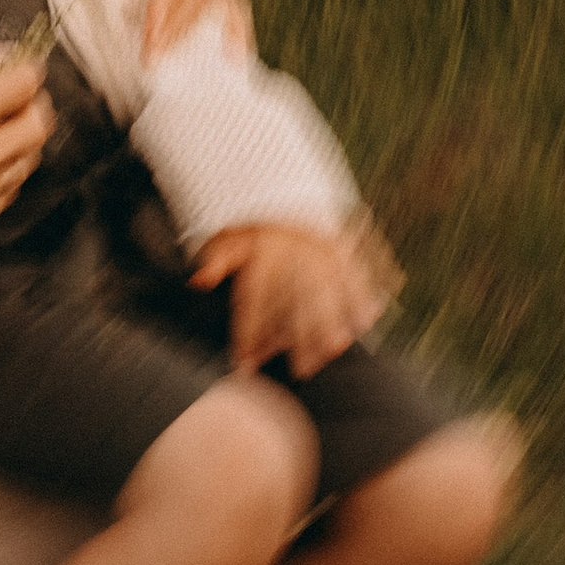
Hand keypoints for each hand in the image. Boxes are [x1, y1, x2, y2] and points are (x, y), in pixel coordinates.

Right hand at [0, 42, 49, 239]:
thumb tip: (1, 58)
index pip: (28, 85)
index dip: (24, 70)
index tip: (16, 69)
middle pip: (39, 126)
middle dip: (29, 105)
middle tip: (8, 97)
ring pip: (27, 161)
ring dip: (17, 140)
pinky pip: (7, 192)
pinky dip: (3, 172)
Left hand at [191, 220, 393, 377]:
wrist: (288, 195)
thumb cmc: (254, 233)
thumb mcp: (228, 239)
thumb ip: (215, 260)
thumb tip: (199, 281)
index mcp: (266, 249)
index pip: (256, 296)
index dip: (249, 332)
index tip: (245, 364)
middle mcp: (299, 249)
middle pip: (300, 297)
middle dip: (301, 335)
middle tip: (300, 370)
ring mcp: (327, 248)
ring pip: (332, 289)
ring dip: (335, 322)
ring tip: (333, 351)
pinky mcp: (349, 248)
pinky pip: (359, 273)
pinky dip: (365, 296)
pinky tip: (366, 322)